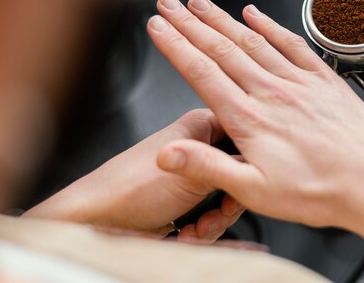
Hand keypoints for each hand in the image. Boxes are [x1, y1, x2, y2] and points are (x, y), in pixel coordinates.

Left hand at [24, 110, 243, 242]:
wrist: (98, 222)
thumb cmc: (132, 188)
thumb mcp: (196, 175)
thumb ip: (235, 166)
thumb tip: (264, 166)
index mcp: (202, 127)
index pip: (246, 135)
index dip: (253, 160)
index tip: (258, 177)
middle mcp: (199, 150)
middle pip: (239, 174)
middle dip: (230, 202)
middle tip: (221, 211)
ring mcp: (192, 178)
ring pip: (226, 202)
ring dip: (214, 222)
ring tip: (195, 229)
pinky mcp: (186, 203)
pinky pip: (211, 218)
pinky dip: (201, 232)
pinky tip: (185, 236)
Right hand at [148, 0, 363, 228]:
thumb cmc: (319, 191)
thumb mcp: (255, 192)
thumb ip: (207, 167)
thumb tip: (166, 155)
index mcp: (250, 119)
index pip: (202, 73)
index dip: (175, 47)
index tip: (157, 28)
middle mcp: (271, 93)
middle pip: (222, 49)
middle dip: (190, 24)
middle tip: (169, 4)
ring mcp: (298, 82)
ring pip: (252, 41)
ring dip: (223, 19)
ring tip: (200, 3)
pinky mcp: (323, 80)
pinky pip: (293, 44)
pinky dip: (271, 26)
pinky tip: (256, 14)